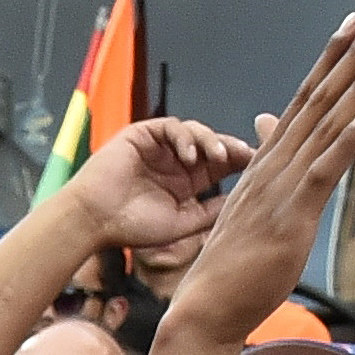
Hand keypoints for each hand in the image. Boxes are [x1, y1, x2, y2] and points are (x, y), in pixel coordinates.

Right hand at [62, 110, 262, 260]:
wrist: (94, 221)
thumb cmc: (131, 228)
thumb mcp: (183, 223)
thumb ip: (212, 210)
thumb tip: (244, 200)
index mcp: (188, 182)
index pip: (221, 164)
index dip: (240, 161)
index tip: (260, 165)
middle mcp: (177, 161)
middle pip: (213, 144)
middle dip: (231, 148)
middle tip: (247, 155)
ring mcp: (160, 147)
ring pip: (196, 132)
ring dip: (210, 141)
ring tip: (216, 157)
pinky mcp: (143, 134)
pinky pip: (172, 127)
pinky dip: (184, 137)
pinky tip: (189, 156)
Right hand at [162, 10, 354, 346]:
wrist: (206, 307)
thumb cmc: (234, 263)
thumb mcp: (255, 204)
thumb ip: (270, 162)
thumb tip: (269, 123)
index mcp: (269, 161)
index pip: (305, 98)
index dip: (332, 58)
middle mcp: (275, 164)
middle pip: (320, 98)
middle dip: (353, 54)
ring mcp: (282, 188)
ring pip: (327, 125)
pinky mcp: (292, 216)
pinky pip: (324, 170)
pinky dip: (348, 139)